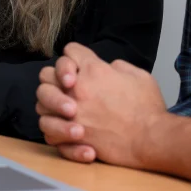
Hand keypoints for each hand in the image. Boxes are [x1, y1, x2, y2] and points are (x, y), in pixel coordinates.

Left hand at [37, 43, 166, 167]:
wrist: (150, 139)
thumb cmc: (148, 108)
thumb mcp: (139, 75)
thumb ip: (119, 66)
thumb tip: (109, 68)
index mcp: (94, 70)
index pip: (71, 50)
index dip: (75, 56)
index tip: (81, 67)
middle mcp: (77, 89)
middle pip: (46, 75)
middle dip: (54, 79)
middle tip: (67, 88)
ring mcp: (71, 114)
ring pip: (40, 105)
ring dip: (50, 107)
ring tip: (66, 112)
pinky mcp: (71, 137)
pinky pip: (48, 132)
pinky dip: (56, 133)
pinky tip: (71, 132)